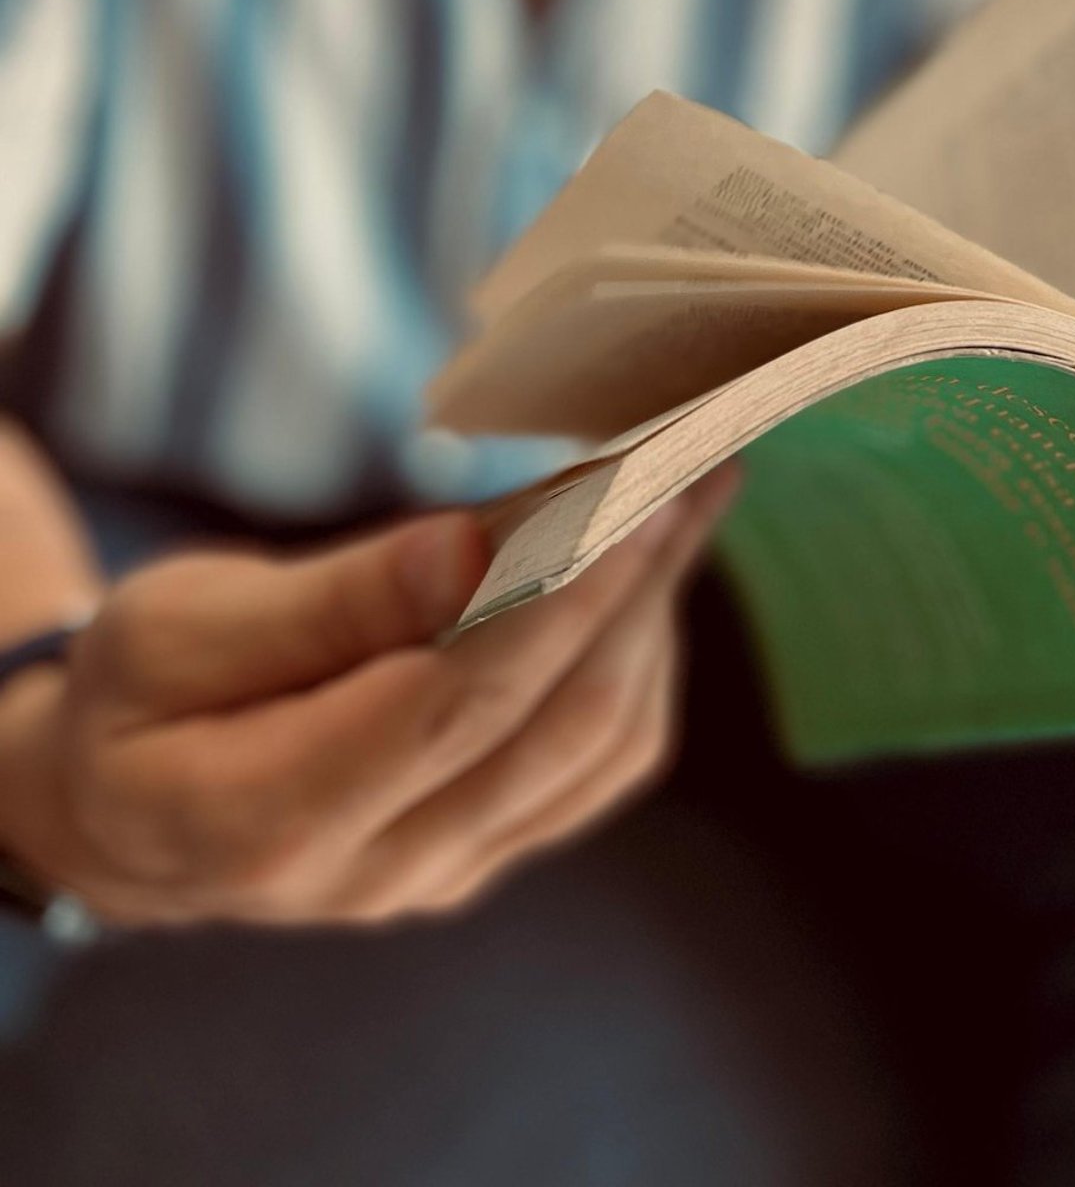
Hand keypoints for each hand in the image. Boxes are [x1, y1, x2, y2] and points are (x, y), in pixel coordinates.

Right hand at [0, 466, 735, 928]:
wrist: (122, 808)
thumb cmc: (139, 695)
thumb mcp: (176, 627)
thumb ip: (328, 603)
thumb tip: (468, 550)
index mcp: (270, 822)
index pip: (453, 707)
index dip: (551, 599)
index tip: (624, 492)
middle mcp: (377, 873)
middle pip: (551, 724)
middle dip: (636, 583)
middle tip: (694, 460)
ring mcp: (445, 873)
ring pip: (599, 745)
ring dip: (656, 612)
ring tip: (695, 493)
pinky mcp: (488, 849)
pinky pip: (600, 763)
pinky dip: (641, 659)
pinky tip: (651, 573)